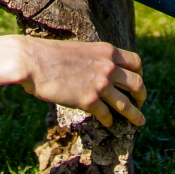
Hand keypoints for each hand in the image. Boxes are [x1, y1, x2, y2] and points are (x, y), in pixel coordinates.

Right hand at [0, 35, 145, 126]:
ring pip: (127, 105)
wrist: (32, 61)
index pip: (136, 62)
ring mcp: (101, 85)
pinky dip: (109, 121)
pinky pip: (107, 115)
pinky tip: (108, 123)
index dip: (139, 74)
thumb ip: (94, 60)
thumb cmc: (48, 55)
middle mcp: (109, 67)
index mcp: (107, 52)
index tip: (137, 81)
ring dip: (135, 115)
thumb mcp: (80, 50)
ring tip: (139, 122)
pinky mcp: (89, 101)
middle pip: (138, 84)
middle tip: (140, 103)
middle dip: (142, 96)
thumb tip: (98, 72)